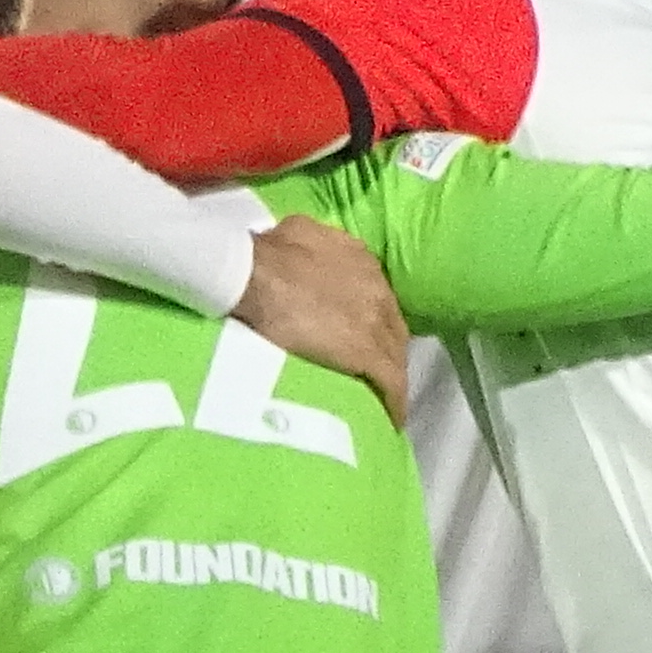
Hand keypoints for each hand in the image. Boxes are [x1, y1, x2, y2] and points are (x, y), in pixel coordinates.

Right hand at [234, 214, 406, 402]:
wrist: (255, 276)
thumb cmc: (264, 256)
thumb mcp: (293, 234)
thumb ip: (309, 244)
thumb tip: (299, 251)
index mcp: (359, 260)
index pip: (376, 295)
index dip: (371, 317)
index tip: (361, 332)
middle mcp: (376, 288)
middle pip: (392, 326)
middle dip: (386, 347)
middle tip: (374, 369)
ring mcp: (375, 322)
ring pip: (395, 355)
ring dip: (391, 375)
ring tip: (382, 396)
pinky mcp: (367, 353)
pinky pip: (390, 382)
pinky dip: (393, 400)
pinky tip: (390, 417)